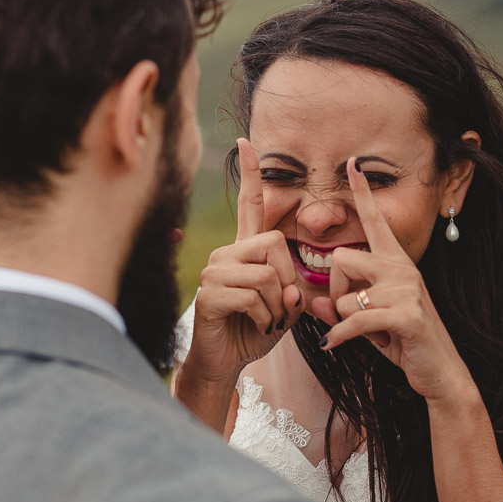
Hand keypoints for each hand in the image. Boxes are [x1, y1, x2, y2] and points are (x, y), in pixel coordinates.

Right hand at [183, 138, 304, 384]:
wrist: (226, 360)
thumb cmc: (255, 329)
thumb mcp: (285, 305)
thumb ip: (294, 289)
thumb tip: (293, 290)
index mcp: (245, 249)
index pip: (250, 204)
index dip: (250, 174)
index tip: (247, 141)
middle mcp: (226, 253)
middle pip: (274, 244)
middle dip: (288, 280)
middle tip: (281, 307)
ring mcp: (214, 272)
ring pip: (265, 274)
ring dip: (276, 305)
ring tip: (266, 319)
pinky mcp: (208, 294)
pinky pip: (252, 296)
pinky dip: (265, 317)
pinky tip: (255, 326)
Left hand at [309, 158, 473, 402]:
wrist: (439, 372)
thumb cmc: (403, 342)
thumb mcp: (368, 323)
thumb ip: (341, 309)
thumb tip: (315, 303)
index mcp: (395, 262)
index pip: (375, 220)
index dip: (363, 192)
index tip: (352, 162)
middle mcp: (402, 268)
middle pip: (341, 259)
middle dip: (333, 290)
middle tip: (347, 314)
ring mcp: (407, 290)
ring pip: (345, 296)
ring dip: (343, 321)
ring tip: (365, 333)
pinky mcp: (406, 315)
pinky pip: (354, 320)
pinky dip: (339, 337)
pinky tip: (335, 346)